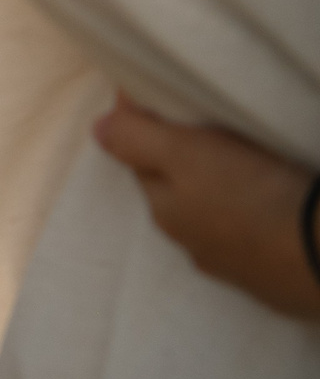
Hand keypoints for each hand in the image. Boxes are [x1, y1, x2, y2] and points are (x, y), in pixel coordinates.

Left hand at [94, 93, 319, 319]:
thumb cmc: (255, 199)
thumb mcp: (188, 155)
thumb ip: (139, 139)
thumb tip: (98, 128)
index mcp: (167, 212)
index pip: (143, 161)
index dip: (149, 127)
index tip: (162, 97)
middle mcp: (194, 246)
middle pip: (180, 192)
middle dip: (185, 163)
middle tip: (208, 129)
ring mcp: (239, 269)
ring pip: (219, 218)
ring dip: (224, 193)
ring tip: (248, 165)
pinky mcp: (280, 281)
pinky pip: (258, 240)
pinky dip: (258, 220)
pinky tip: (275, 207)